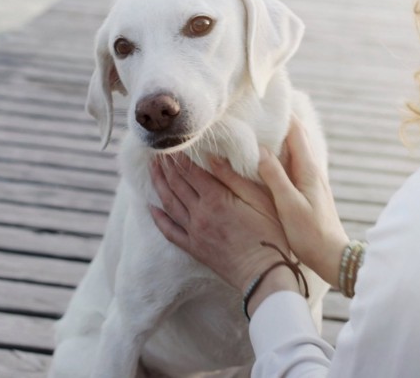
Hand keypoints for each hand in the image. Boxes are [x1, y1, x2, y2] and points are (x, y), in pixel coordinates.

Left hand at [148, 153, 296, 295]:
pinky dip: (158, 218)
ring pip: (169, 203)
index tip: (171, 145)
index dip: (179, 157)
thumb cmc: (269, 233)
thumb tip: (212, 156)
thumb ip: (232, 177)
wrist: (264, 273)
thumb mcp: (258, 198)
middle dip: (166, 166)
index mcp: (215, 198)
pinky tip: (151, 208)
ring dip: (158, 184)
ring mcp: (194, 231)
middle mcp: (199, 213)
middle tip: (157, 152)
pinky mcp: (193, 247)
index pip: (190, 171)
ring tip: (152, 170)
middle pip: (176, 184)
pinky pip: (169, 231)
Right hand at [253, 117, 348, 286]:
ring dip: (276, 137)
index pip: (295, 130)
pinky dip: (277, 155)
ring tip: (255, 128)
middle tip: (255, 110)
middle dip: (277, 121)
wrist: (332, 258)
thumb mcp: (288, 204)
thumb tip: (259, 149)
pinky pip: (290, 164)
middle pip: (294, 136)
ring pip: (291, 150)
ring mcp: (309, 180)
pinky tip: (264, 158)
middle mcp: (311, 170)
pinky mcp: (306, 190)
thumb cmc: (311, 234)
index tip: (264, 100)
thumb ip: (275, 176)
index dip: (281, 113)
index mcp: (308, 169)